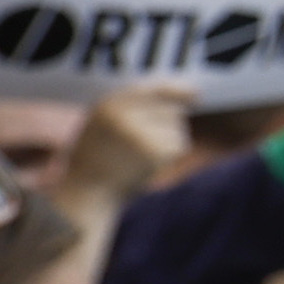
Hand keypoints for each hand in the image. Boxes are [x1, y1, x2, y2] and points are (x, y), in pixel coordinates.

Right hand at [59, 80, 195, 220]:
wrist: (86, 196)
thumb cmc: (98, 160)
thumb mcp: (105, 122)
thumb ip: (137, 104)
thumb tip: (194, 94)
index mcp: (108, 104)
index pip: (154, 88)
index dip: (178, 90)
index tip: (196, 95)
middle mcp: (124, 115)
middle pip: (171, 109)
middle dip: (166, 125)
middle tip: (141, 147)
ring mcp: (140, 133)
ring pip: (177, 127)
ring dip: (168, 141)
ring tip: (139, 156)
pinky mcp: (154, 153)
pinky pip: (179, 146)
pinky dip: (171, 156)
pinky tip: (149, 166)